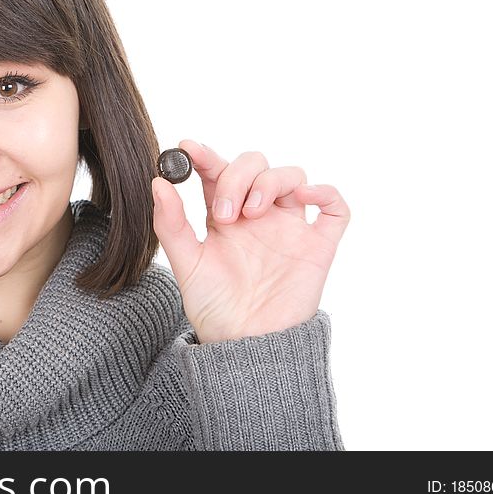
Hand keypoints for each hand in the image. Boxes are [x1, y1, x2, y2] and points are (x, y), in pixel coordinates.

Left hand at [151, 139, 350, 343]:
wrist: (245, 345)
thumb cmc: (214, 307)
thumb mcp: (186, 264)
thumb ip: (171, 224)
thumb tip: (158, 182)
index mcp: (224, 215)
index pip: (217, 171)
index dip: (204, 155)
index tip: (187, 148)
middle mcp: (258, 215)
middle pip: (256, 165)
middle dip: (238, 176)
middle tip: (223, 211)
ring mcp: (289, 228)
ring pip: (292, 176)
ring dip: (270, 182)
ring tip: (250, 214)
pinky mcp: (317, 246)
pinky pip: (335, 208)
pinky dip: (324, 192)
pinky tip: (303, 197)